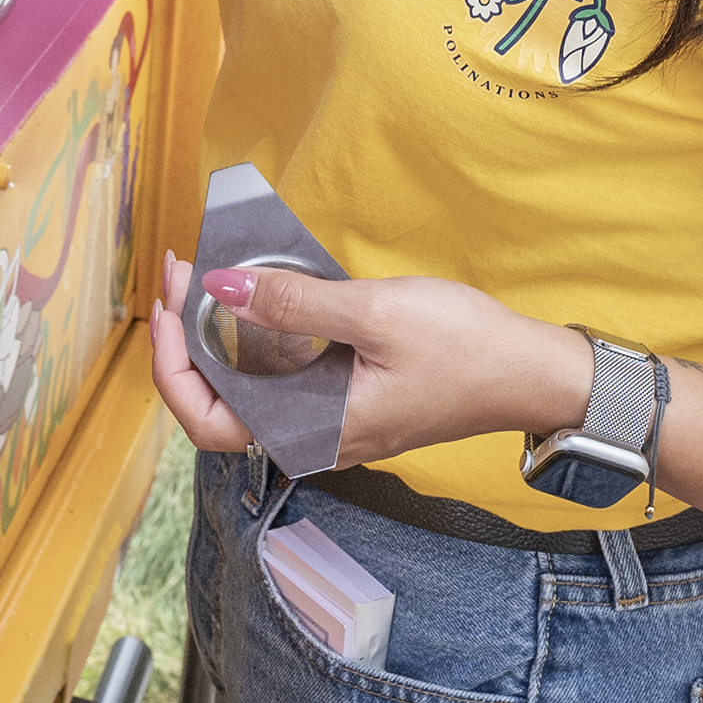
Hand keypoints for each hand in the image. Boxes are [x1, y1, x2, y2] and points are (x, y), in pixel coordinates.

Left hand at [147, 255, 592, 469]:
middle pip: (217, 399)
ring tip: (205, 268)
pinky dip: (258, 327)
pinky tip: (256, 283)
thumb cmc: (467, 350)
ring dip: (219, 327)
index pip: (206, 419)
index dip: (172, 362)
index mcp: (311, 432)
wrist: (533, 373)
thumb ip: (294, 304)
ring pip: (247, 381)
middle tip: (179, 271)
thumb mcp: (375, 314)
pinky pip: (282, 367)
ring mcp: (325, 416)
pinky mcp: (342, 393)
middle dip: (185, 335)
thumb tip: (218, 289)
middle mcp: (310, 434)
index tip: (169, 301)